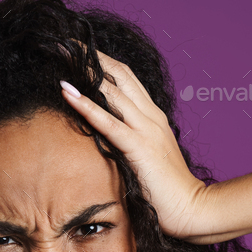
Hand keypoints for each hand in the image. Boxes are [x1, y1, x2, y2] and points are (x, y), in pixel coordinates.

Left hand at [59, 47, 206, 238]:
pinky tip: (67, 92)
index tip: (79, 52)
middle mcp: (150, 116)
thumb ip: (132, 145)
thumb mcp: (149, 159)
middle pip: (118, 74)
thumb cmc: (168, 192)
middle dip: (90, 55)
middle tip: (63, 42)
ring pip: (112, 89)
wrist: (192, 209)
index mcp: (153, 117)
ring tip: (59, 54)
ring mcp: (146, 129)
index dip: (102, 63)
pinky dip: (86, 105)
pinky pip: (108, 121)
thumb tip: (109, 144)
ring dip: (84, 71)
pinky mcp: (138, 147)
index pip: (126, 79)